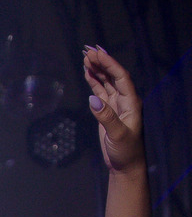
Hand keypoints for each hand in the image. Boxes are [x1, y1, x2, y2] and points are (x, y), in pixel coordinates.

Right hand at [83, 47, 144, 175]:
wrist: (126, 165)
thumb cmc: (126, 151)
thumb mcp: (118, 134)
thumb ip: (106, 117)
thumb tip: (92, 99)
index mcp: (131, 101)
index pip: (120, 76)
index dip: (109, 63)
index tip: (96, 53)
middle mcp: (125, 100)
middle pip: (113, 75)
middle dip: (101, 62)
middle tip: (87, 50)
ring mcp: (116, 105)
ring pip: (106, 82)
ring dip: (97, 69)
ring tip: (85, 57)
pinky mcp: (108, 112)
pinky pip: (101, 91)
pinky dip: (94, 81)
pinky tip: (87, 73)